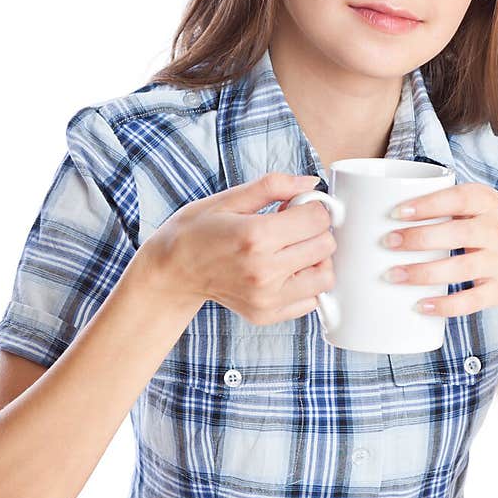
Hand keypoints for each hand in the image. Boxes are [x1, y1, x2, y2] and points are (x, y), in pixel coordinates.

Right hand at [140, 173, 335, 324]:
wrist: (172, 272)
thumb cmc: (196, 232)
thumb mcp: (228, 199)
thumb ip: (273, 186)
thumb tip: (310, 183)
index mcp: (255, 236)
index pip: (317, 218)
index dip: (313, 206)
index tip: (299, 206)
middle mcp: (264, 271)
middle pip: (325, 246)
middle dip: (315, 230)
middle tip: (292, 226)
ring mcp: (267, 298)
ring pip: (325, 277)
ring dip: (316, 259)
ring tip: (291, 250)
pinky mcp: (267, 314)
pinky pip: (310, 301)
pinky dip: (305, 284)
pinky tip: (285, 271)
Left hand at [381, 182, 497, 317]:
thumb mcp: (494, 207)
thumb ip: (457, 205)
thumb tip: (401, 207)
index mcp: (491, 205)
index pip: (458, 198)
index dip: (428, 203)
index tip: (398, 210)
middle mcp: (497, 232)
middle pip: (455, 233)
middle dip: (419, 238)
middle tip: (387, 242)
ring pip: (460, 268)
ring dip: (424, 273)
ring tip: (393, 276)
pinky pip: (472, 300)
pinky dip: (446, 305)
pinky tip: (421, 306)